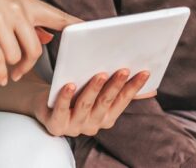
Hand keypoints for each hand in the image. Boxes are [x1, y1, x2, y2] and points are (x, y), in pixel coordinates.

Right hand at [0, 0, 79, 85]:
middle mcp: (17, 10)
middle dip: (28, 66)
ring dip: (11, 69)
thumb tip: (48, 37)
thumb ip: (30, 18)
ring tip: (6, 71)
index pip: (58, 17)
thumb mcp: (10, 0)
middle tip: (20, 73)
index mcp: (28, 2)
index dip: (76, 28)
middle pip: (35, 49)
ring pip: (15, 56)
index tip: (92, 35)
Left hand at [34, 69, 151, 136]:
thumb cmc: (76, 93)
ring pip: (85, 105)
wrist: (43, 102)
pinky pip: (61, 111)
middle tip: (124, 69)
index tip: (145, 71)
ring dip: (94, 89)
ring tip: (101, 74)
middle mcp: (92, 126)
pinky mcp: (55, 125)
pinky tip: (70, 85)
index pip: (123, 101)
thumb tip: (152, 89)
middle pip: (105, 103)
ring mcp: (73, 127)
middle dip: (116, 86)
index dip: (134, 87)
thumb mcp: (100, 92)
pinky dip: (66, 98)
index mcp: (106, 118)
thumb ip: (121, 92)